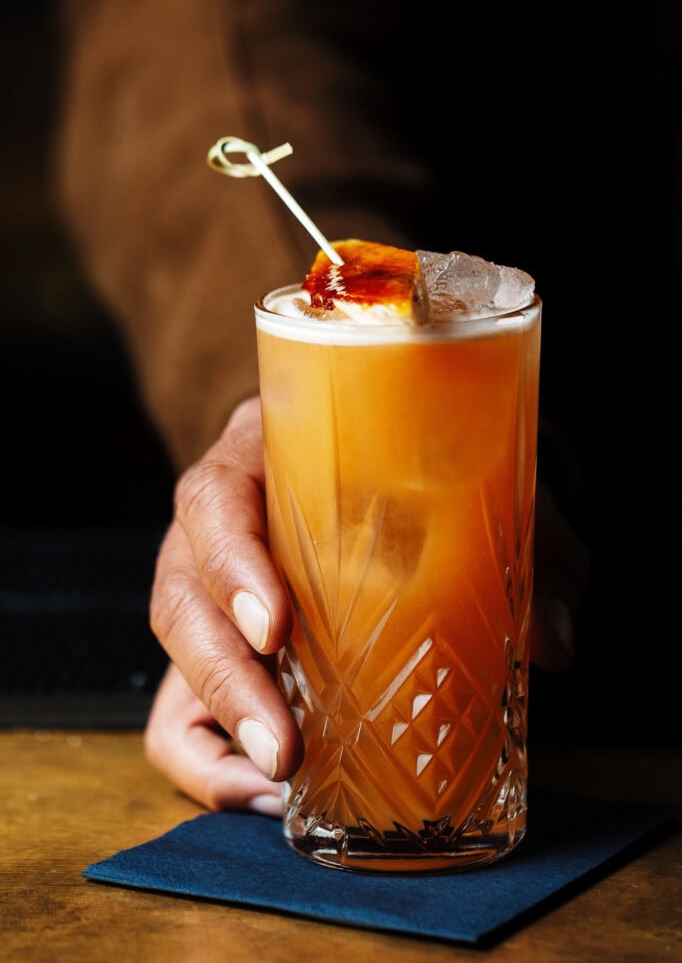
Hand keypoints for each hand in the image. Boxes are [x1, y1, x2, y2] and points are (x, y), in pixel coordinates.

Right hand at [145, 396, 588, 813]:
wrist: (412, 474)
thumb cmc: (433, 478)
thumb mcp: (485, 496)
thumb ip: (531, 554)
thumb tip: (554, 646)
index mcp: (267, 457)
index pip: (215, 498)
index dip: (232, 562)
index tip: (277, 626)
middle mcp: (222, 517)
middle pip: (179, 588)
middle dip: (224, 675)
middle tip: (285, 744)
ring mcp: (210, 581)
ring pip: (175, 647)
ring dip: (219, 719)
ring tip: (280, 775)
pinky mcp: (217, 642)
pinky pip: (175, 706)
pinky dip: (204, 757)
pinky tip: (260, 794)